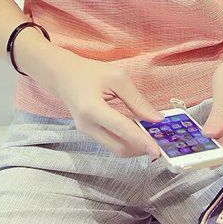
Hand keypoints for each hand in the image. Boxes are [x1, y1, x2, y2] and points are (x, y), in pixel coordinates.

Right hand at [50, 50, 164, 159]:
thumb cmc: (90, 72)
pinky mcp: (89, 134)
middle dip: (141, 148)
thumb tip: (156, 119)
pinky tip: (137, 132)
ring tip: (151, 135)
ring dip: (135, 146)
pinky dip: (126, 141)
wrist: (62, 76)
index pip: (122, 129)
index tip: (157, 150)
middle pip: (119, 148)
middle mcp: (87, 126)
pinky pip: (111, 143)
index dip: (141, 140)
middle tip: (160, 140)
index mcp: (92, 108)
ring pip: (116, 148)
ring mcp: (86, 132)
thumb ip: (137, 100)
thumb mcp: (117, 78)